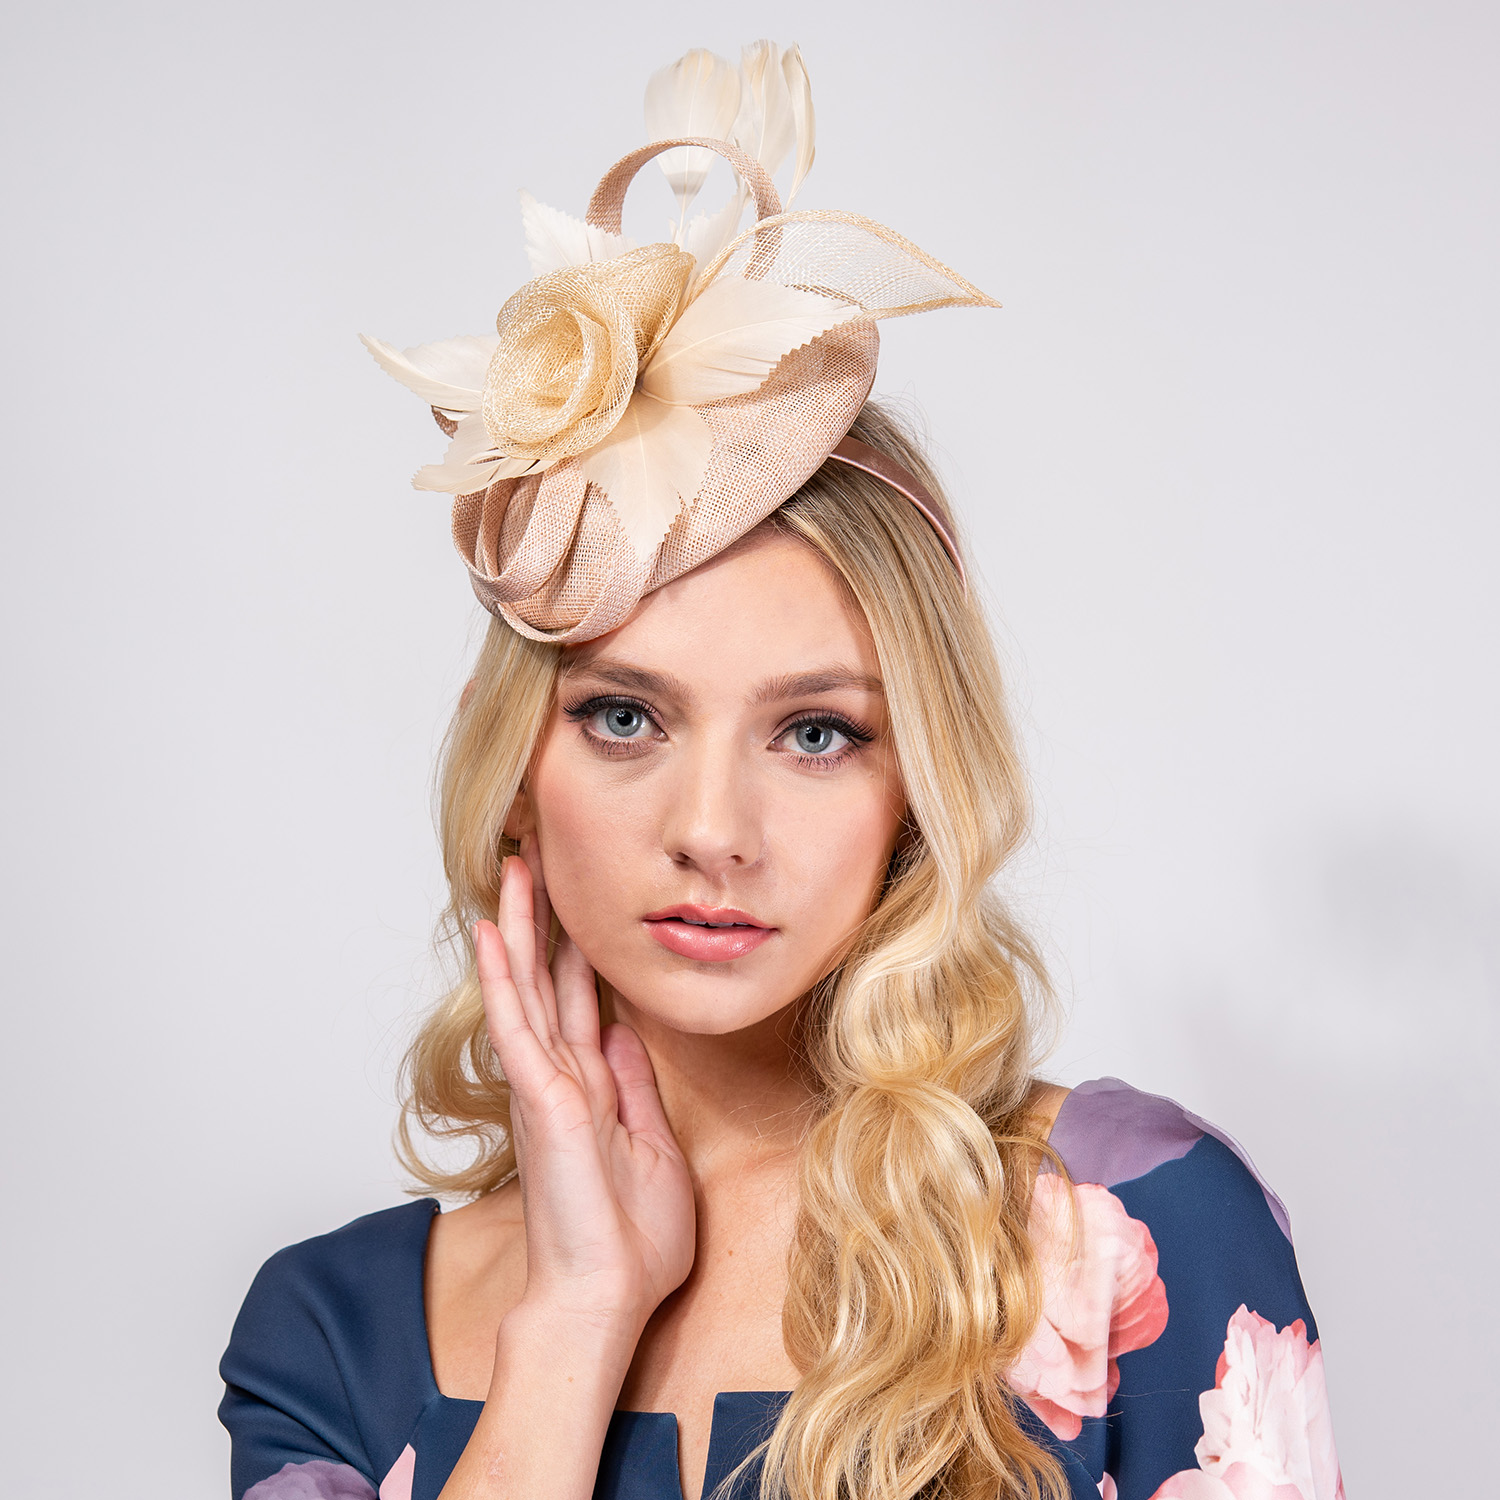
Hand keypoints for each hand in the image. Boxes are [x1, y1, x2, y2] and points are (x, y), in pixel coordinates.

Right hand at [475, 834, 694, 1334]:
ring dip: (518, 929)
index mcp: (592, 1089)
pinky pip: (516, 1024)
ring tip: (512, 871)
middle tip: (537, 862)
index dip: (576, 952)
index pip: (580, 1003)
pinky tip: (490, 934)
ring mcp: (544, 1085)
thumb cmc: (631, 1241)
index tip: (577, 905)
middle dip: (542, 921)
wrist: (606, 1296)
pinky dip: (503, 978)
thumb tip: (626, 1035)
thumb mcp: (653, 1146)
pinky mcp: (538, 1098)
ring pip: (525, 988)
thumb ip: (635, 1087)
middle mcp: (561, 1079)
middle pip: (548, 981)